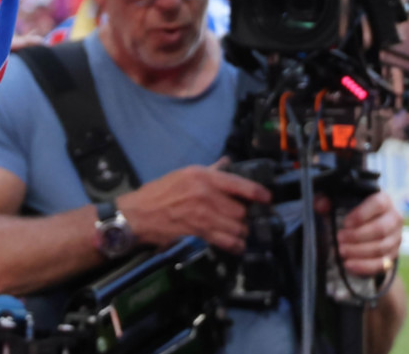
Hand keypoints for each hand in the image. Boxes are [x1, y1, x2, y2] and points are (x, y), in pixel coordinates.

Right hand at [115, 165, 272, 254]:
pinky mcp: (199, 231)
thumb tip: (227, 163)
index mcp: (202, 176)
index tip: (268, 199)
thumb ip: (209, 171)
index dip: (258, 193)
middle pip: (241, 209)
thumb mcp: (183, 175)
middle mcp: (206, 193)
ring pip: (237, 226)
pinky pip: (226, 240)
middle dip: (246, 217)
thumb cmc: (160, 192)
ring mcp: (203, 213)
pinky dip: (235, 245)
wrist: (139, 214)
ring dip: (242, 232)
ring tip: (241, 233)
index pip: (239, 183)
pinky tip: (237, 245)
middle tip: (247, 219)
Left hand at [331, 192, 401, 276]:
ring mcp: (395, 239)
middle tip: (339, 239)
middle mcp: (394, 218)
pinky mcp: (392, 256)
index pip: (378, 204)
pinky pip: (381, 264)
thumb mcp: (336, 201)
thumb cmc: (350, 211)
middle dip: (357, 236)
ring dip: (359, 252)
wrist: (365, 229)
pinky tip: (349, 265)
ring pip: (381, 248)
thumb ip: (325, 199)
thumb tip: (321, 205)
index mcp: (383, 200)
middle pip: (380, 229)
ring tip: (341, 251)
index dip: (362, 214)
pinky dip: (364, 266)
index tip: (345, 223)